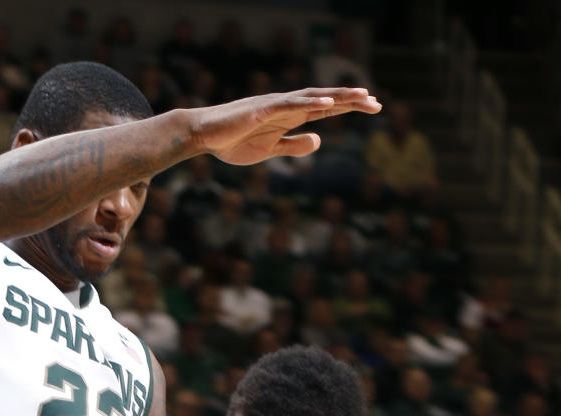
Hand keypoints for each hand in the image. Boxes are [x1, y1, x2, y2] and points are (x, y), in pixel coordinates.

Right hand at [194, 87, 379, 165]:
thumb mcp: (269, 151)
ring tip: (360, 96)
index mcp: (290, 117)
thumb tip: (319, 141)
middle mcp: (287, 107)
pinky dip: (309, 103)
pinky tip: (327, 102)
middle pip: (326, 100)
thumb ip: (293, 146)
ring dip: (337, 97)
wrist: (204, 135)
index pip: (326, 109)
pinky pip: (290, 105)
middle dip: (352, 101)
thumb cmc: (233, 142)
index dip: (349, 107)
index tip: (373, 107)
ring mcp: (276, 106)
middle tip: (377, 104)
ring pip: (313, 98)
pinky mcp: (262, 110)